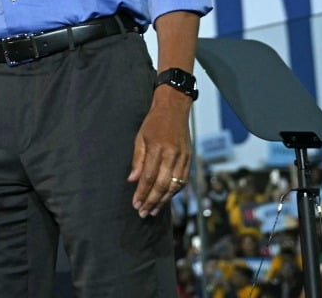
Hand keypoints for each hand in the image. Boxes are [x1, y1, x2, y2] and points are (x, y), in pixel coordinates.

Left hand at [127, 89, 192, 216]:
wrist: (174, 108)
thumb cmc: (154, 122)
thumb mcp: (140, 137)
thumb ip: (137, 160)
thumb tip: (132, 180)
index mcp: (157, 148)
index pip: (148, 177)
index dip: (142, 193)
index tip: (135, 204)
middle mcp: (172, 154)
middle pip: (162, 184)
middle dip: (152, 201)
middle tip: (143, 213)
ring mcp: (183, 157)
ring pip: (174, 185)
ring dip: (163, 201)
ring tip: (153, 211)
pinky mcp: (189, 159)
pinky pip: (182, 180)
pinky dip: (174, 192)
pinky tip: (165, 199)